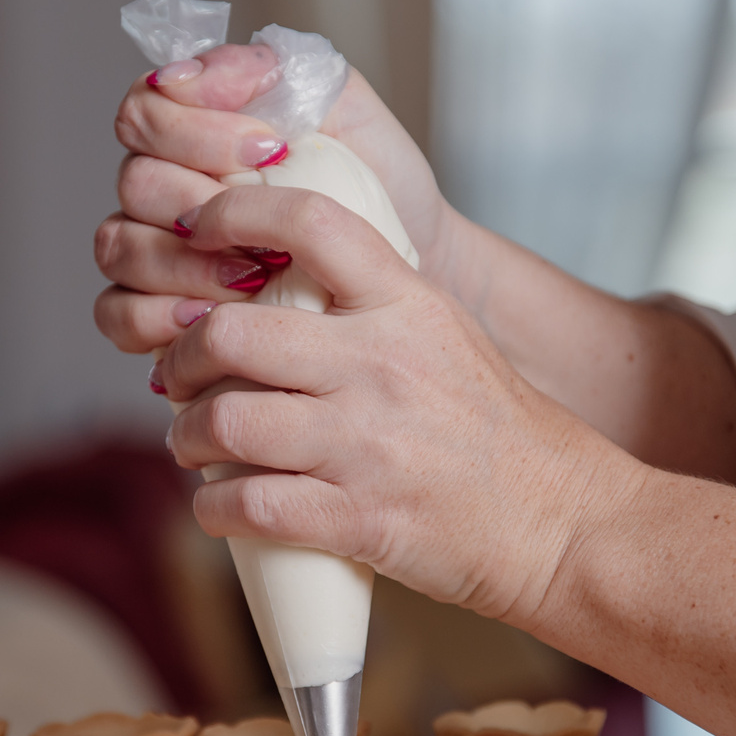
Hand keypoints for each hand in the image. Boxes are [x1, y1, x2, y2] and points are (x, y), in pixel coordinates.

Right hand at [94, 44, 463, 357]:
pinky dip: (153, 317)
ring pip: (118, 246)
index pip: (144, 110)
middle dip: (199, 202)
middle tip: (266, 227)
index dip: (194, 131)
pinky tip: (209, 317)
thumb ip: (272, 65)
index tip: (269, 150)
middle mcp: (162, 184)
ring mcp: (152, 248)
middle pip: (133, 182)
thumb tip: (191, 72)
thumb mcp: (343, 103)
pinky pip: (115, 313)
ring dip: (181, 264)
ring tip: (250, 278)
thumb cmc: (376, 179)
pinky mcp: (154, 310)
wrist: (414, 256)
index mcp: (191, 125)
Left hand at [157, 180, 645, 626]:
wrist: (560, 523)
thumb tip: (276, 286)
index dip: (232, 211)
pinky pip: (247, 504)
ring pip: (224, 422)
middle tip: (176, 375)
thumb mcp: (446, 334)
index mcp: (405, 305)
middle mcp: (381, 365)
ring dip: (186, 436)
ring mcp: (367, 444)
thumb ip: (371, 305)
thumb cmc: (499, 434)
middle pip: (229, 333)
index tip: (193, 228)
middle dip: (179, 357)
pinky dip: (214, 508)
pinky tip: (218, 506)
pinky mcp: (358, 518)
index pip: (308, 222)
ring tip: (193, 444)